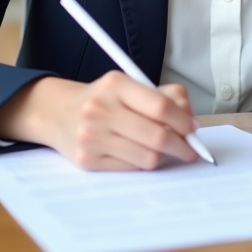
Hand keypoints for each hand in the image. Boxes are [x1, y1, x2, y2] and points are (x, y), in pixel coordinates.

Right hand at [0, 72, 199, 170]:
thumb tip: (192, 124)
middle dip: (182, 146)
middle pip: (157, 136)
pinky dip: (142, 163)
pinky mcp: (87, 160)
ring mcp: (91, 136)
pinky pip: (131, 168)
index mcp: (116, 83)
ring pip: (147, 157)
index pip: (162, 106)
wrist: (59, 113)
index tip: (193, 129)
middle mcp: (100, 109)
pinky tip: (140, 154)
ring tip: (163, 150)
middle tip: (190, 149)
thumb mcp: (131, 86)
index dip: (184, 121)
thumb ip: (166, 97)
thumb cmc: (105, 100)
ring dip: (163, 157)